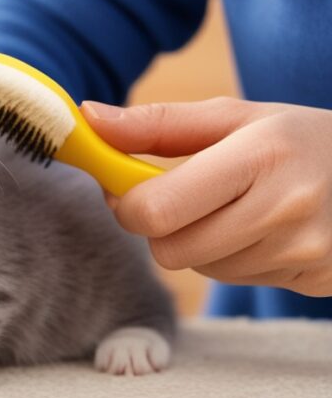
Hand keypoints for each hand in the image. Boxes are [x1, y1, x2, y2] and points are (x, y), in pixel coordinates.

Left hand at [82, 97, 331, 295]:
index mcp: (260, 155)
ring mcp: (303, 251)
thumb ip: (156, 124)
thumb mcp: (233, 117)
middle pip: (171, 251)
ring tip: (231, 208)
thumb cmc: (295, 139)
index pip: (157, 210)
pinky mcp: (314, 280)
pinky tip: (259, 229)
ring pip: (201, 269)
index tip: (125, 188)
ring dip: (198, 243)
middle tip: (174, 199)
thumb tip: (88, 117)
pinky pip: (237, 280)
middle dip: (159, 227)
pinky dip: (231, 258)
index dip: (127, 205)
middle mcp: (285, 208)